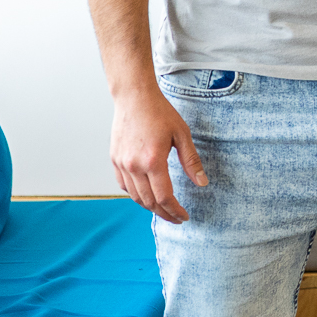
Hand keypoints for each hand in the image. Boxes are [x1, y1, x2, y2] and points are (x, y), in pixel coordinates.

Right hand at [110, 86, 205, 224]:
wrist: (134, 98)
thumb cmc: (160, 113)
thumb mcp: (182, 134)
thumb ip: (191, 161)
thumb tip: (202, 183)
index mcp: (153, 161)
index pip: (164, 197)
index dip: (175, 211)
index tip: (184, 216)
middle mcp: (134, 166)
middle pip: (149, 201)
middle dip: (164, 213)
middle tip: (177, 218)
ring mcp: (121, 164)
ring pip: (135, 196)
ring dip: (150, 207)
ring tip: (164, 209)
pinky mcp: (114, 161)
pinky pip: (124, 186)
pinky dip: (136, 195)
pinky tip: (147, 195)